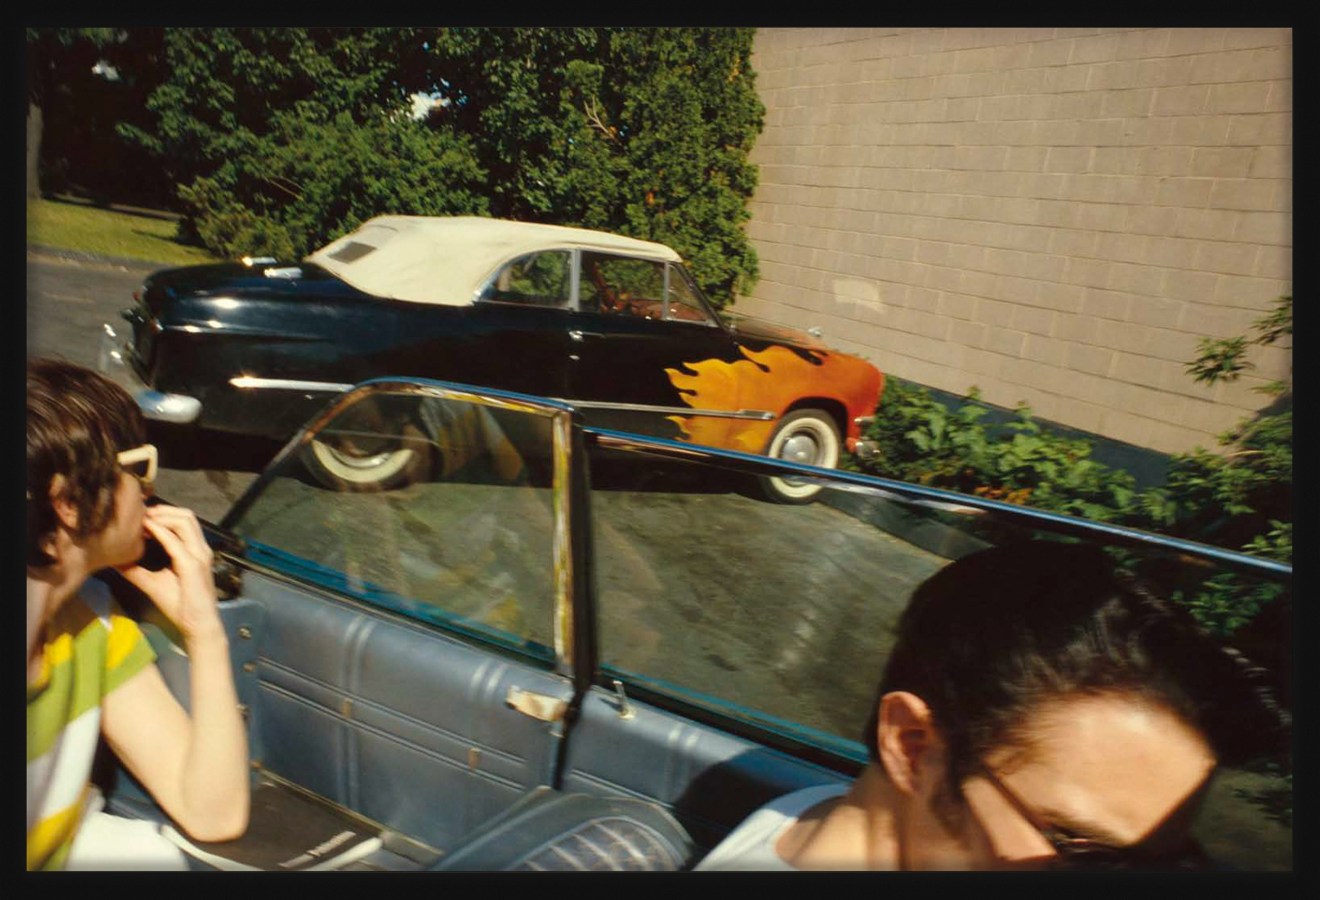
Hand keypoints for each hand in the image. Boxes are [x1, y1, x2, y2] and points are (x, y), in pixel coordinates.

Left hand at [116, 505, 222, 642]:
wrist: (197, 625)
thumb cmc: (180, 605)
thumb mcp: (153, 583)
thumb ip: (136, 570)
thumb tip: (114, 560)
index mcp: (195, 551)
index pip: (183, 521)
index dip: (163, 514)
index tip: (140, 517)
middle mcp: (200, 549)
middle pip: (186, 515)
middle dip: (162, 510)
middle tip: (139, 514)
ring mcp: (199, 555)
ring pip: (185, 521)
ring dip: (162, 516)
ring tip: (142, 520)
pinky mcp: (192, 565)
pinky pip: (175, 541)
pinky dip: (159, 532)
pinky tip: (144, 531)